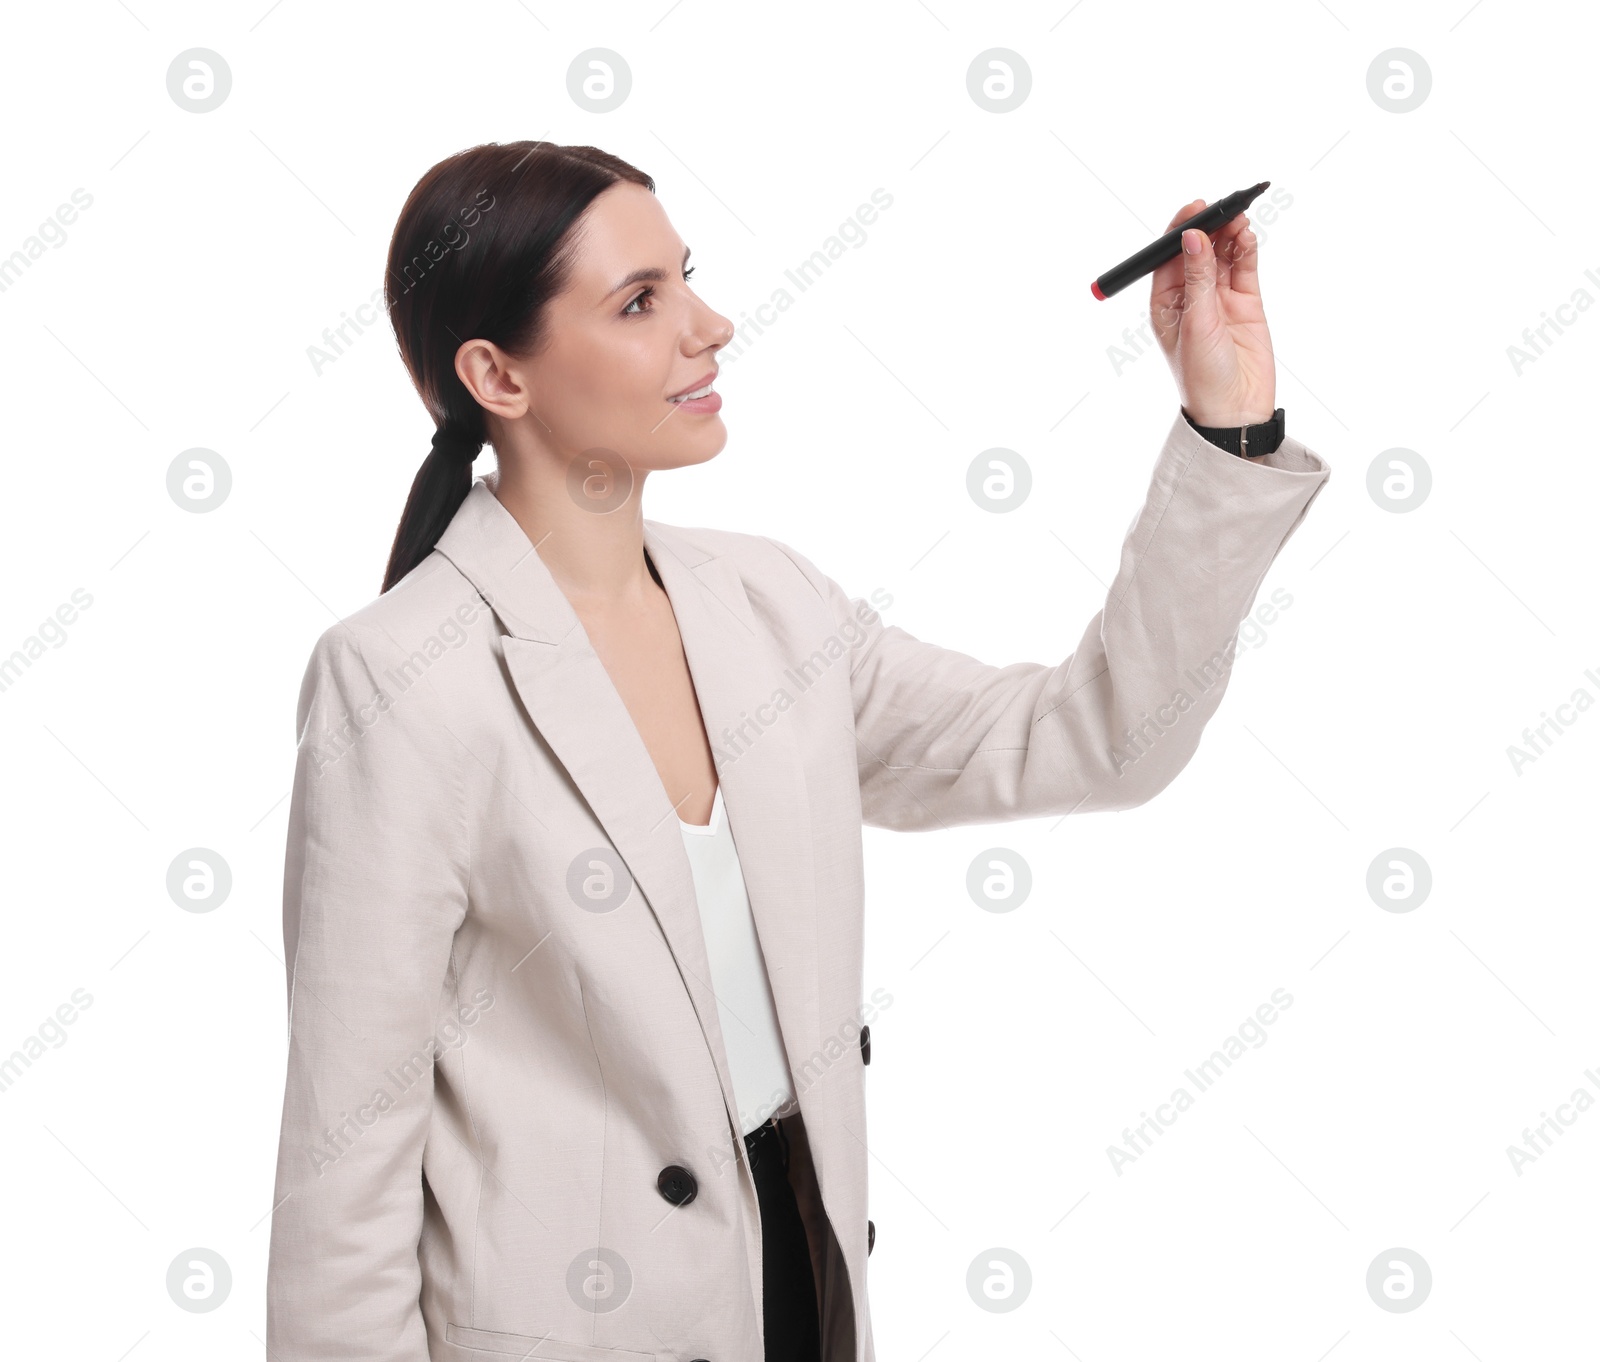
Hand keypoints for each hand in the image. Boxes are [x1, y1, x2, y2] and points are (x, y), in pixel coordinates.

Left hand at [1150, 199, 1275, 426]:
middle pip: (1199, 250)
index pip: (1170, 256)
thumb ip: (1197, 279)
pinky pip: (1244, 267)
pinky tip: (1248, 235)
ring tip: (1240, 218)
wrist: (1235, 411)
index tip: (1195, 209)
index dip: (1181, 230)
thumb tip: (1192, 237)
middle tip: (1223, 207)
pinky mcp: (1246, 302)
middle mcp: (1191, 297)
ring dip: (1230, 234)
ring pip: (1224, 254)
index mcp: (1165, 303)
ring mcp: (1219, 298)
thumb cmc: (1202, 376)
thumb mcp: (1196, 324)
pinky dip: (1246, 249)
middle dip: (1210, 227)